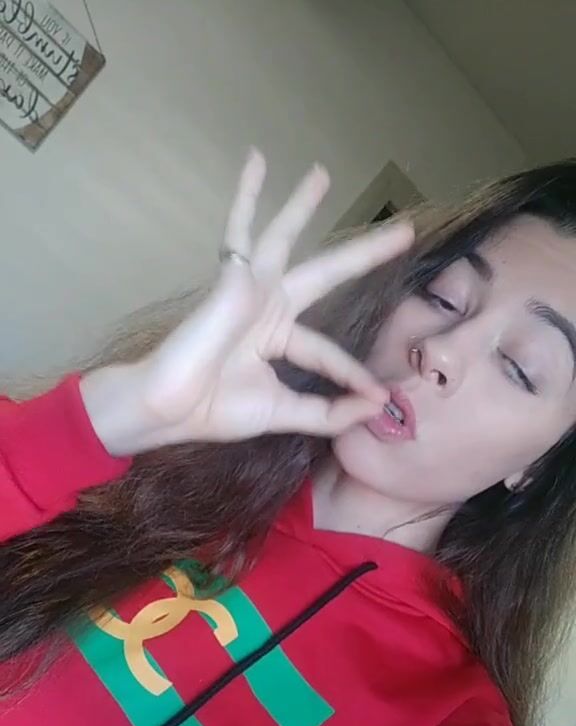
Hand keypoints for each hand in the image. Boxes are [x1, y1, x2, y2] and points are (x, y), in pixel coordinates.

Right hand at [81, 149, 413, 455]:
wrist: (170, 407)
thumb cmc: (216, 409)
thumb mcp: (284, 411)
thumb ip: (328, 411)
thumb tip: (376, 405)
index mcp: (277, 339)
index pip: (325, 350)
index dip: (350, 374)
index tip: (375, 394)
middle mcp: (267, 308)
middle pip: (327, 273)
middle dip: (365, 253)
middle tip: (405, 230)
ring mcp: (250, 287)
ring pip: (284, 237)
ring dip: (302, 203)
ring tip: (322, 173)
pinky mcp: (234, 275)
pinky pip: (242, 230)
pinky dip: (247, 195)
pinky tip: (255, 160)